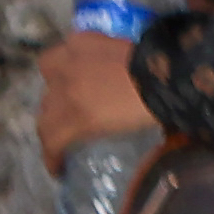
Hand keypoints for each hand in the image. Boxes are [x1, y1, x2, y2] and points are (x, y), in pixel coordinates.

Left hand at [34, 30, 157, 178]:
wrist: (167, 79)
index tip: (72, 92)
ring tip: (64, 147)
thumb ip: (117, 63)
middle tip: (74, 122)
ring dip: (55, 131)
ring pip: (47, 116)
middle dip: (58, 106)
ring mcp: (67, 92)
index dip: (62, 79)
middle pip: (49, 90)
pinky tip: (57, 170)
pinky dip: (52, 156)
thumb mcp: (131, 54)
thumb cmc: (163, 66)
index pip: (56, 61)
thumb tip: (127, 84)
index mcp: (81, 43)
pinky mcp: (73, 118)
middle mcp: (66, 65)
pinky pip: (53, 140)